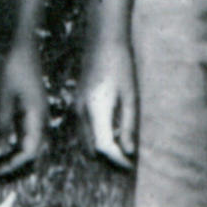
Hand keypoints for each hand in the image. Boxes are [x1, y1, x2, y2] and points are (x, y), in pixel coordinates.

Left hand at [0, 41, 46, 178]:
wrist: (25, 46)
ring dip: (14, 156)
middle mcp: (41, 119)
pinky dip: (14, 144)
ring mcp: (38, 115)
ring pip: (30, 145)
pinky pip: (26, 134)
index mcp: (37, 116)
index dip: (13, 164)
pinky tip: (0, 146)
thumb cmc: (14, 67)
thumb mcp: (4, 96)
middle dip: (14, 165)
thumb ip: (3, 123)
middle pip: (32, 152)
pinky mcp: (33, 111)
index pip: (29, 151)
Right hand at [82, 40, 138, 169]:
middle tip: (127, 161)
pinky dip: (96, 137)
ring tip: (121, 148)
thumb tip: (128, 151)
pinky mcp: (77, 103)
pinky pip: (84, 129)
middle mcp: (81, 112)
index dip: (117, 160)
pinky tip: (112, 132)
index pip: (103, 147)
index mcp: (96, 109)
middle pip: (92, 148)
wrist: (103, 40)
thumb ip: (128, 125)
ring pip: (86, 140)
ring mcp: (76, 107)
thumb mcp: (130, 96)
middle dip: (109, 157)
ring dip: (102, 148)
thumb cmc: (121, 65)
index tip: (130, 165)